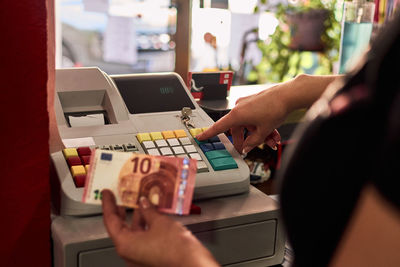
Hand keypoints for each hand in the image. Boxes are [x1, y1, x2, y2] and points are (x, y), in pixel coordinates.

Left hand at [101, 190, 218, 266]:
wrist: (193, 264)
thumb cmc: (176, 248)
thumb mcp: (160, 222)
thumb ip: (148, 211)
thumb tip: (144, 203)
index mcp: (125, 245)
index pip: (110, 221)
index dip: (108, 204)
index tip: (107, 194)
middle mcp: (130, 253)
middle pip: (120, 228)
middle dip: (121, 211)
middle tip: (120, 196)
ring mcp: (140, 256)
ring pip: (133, 233)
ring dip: (137, 217)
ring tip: (142, 201)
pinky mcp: (150, 257)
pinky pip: (143, 238)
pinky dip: (145, 226)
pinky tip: (153, 214)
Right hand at [197, 87, 285, 153]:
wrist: (288, 95)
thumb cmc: (275, 108)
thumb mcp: (263, 131)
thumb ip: (253, 142)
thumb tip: (246, 148)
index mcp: (237, 115)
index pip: (219, 127)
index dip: (209, 134)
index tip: (200, 137)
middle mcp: (240, 108)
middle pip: (237, 129)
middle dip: (246, 140)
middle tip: (248, 149)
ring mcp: (247, 104)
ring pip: (249, 125)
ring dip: (259, 134)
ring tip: (272, 141)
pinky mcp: (255, 103)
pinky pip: (254, 118)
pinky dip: (262, 126)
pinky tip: (274, 133)